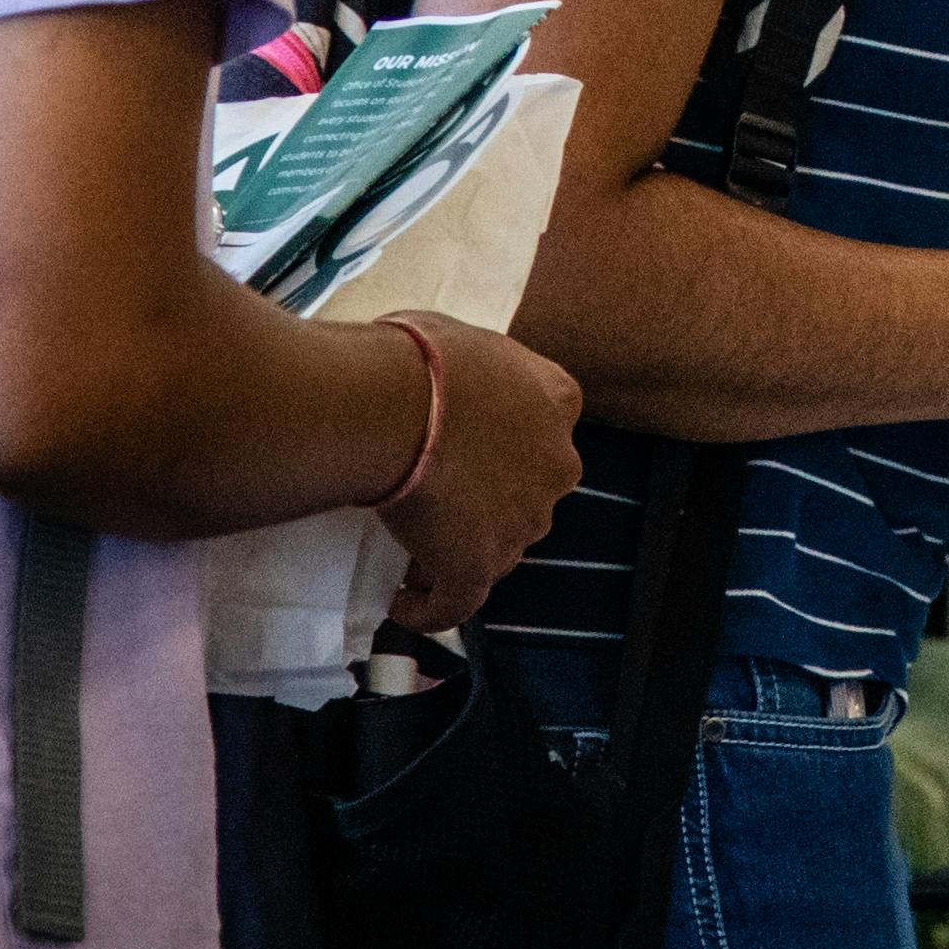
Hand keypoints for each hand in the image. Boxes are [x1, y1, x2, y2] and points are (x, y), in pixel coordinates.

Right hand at [374, 311, 582, 630]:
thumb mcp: (459, 338)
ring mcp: (522, 520)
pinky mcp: (477, 565)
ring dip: (465, 551)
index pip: (543, 430)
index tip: (471, 454)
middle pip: (529, 492)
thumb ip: (471, 371)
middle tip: (440, 500)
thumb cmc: (414, 358)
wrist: (390, 405)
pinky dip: (431, 609)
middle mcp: (556, 463)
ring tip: (414, 551)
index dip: (506, 446)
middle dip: (493, 501)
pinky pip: (457, 602)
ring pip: (500, 547)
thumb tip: (439, 377)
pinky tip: (403, 604)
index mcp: (557, 400)